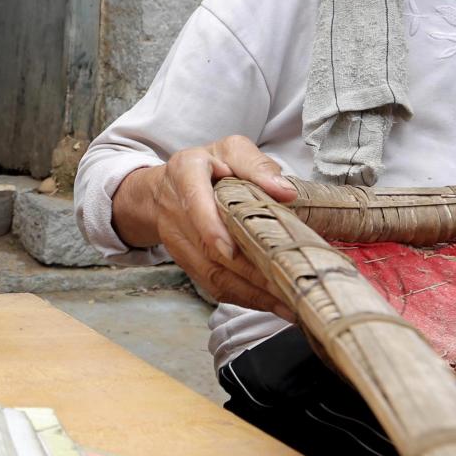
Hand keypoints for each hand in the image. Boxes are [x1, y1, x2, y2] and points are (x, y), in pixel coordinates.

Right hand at [134, 136, 297, 318]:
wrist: (168, 188)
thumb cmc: (208, 166)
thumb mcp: (231, 151)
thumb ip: (257, 166)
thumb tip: (286, 192)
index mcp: (186, 172)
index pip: (194, 201)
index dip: (210, 228)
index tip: (230, 249)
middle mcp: (177, 209)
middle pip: (210, 248)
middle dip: (249, 271)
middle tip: (286, 282)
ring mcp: (178, 240)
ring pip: (211, 274)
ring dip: (251, 293)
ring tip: (287, 302)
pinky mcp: (186, 261)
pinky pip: (212, 285)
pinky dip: (243, 298)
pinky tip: (271, 304)